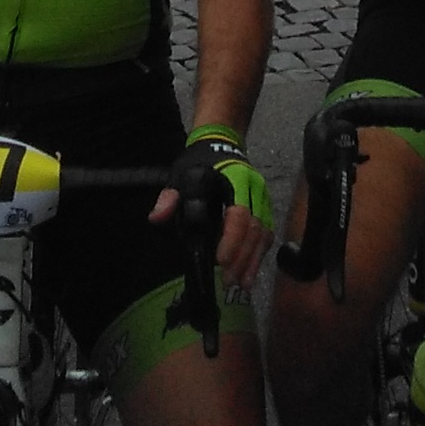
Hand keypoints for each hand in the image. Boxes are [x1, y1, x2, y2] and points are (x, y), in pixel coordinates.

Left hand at [151, 127, 274, 289]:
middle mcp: (254, 189)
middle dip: (242, 257)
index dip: (232, 239)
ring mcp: (263, 198)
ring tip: (241, 283)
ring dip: (253, 261)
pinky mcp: (266, 207)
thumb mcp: (180, 174)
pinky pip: (267, 234)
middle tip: (228, 281)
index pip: (239, 213)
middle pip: (255, 228)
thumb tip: (156, 217)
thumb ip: (170, 197)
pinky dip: (259, 255)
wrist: (222, 142)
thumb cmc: (200, 162)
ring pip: (264, 233)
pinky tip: (249, 273)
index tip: (221, 262)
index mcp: (235, 179)